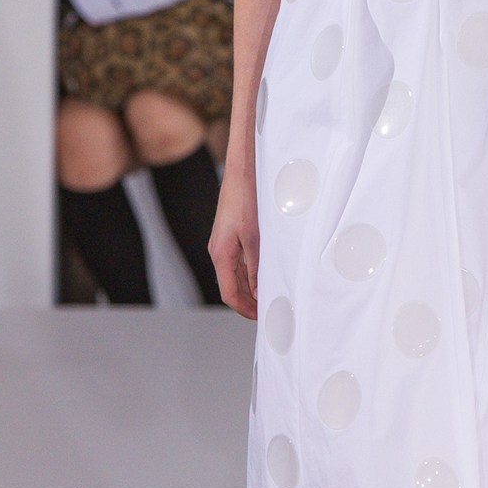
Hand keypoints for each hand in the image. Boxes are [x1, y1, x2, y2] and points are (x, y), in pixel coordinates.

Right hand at [209, 164, 258, 317]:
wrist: (242, 170)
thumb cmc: (246, 198)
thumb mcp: (255, 236)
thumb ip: (255, 266)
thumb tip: (257, 291)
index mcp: (221, 254)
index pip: (229, 293)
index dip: (244, 309)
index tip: (260, 317)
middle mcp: (218, 251)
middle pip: (231, 286)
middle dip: (248, 301)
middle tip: (268, 310)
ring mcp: (222, 243)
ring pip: (234, 275)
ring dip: (249, 288)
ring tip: (269, 295)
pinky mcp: (229, 235)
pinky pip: (237, 262)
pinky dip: (249, 273)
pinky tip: (264, 274)